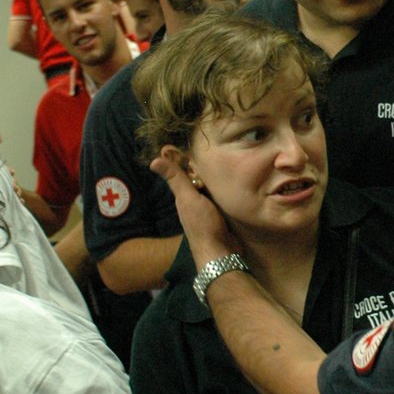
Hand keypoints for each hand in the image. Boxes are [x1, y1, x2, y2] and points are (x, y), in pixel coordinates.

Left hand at [150, 149, 243, 265]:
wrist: (221, 253)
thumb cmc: (202, 225)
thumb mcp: (188, 199)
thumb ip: (176, 179)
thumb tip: (153, 161)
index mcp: (186, 195)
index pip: (187, 171)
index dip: (189, 157)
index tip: (196, 140)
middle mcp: (197, 200)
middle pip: (202, 178)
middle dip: (207, 164)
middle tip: (219, 143)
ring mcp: (212, 207)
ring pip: (215, 186)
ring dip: (221, 175)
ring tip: (232, 154)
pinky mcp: (225, 214)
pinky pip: (226, 196)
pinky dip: (230, 187)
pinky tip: (239, 177)